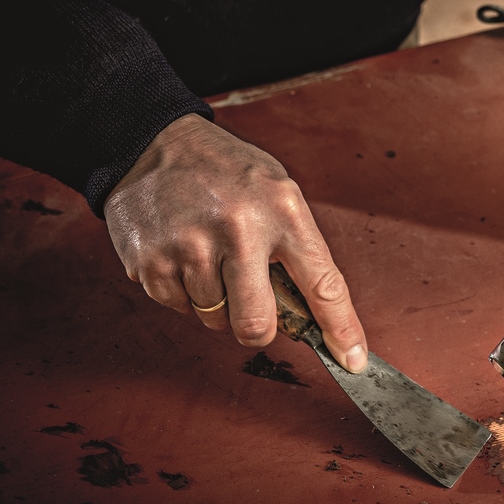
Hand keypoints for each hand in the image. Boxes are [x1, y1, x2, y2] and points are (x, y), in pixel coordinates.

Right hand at [104, 113, 368, 371]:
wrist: (153, 143)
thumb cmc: (225, 171)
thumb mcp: (277, 192)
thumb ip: (297, 249)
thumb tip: (314, 318)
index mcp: (281, 210)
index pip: (323, 284)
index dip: (340, 329)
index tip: (352, 360)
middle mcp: (238, 229)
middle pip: (257, 324)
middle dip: (258, 328)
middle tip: (252, 305)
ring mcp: (190, 247)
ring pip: (215, 320)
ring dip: (216, 302)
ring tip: (210, 256)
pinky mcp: (151, 262)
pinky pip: (178, 308)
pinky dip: (184, 293)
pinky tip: (182, 254)